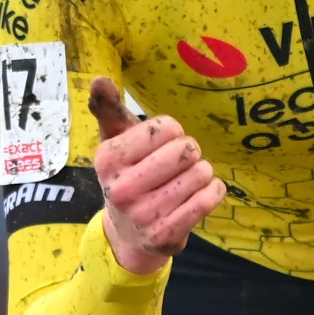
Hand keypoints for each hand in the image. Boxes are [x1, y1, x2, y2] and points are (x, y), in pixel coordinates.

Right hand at [90, 77, 224, 274]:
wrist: (128, 235)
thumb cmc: (128, 177)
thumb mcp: (115, 143)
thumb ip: (109, 109)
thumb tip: (99, 79)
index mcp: (107, 159)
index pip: (165, 127)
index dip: (172, 132)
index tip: (161, 145)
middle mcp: (121, 188)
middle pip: (186, 150)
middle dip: (190, 153)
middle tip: (178, 165)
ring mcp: (143, 214)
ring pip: (201, 173)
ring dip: (202, 173)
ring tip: (186, 181)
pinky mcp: (166, 234)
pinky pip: (209, 198)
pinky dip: (214, 190)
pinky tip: (201, 193)